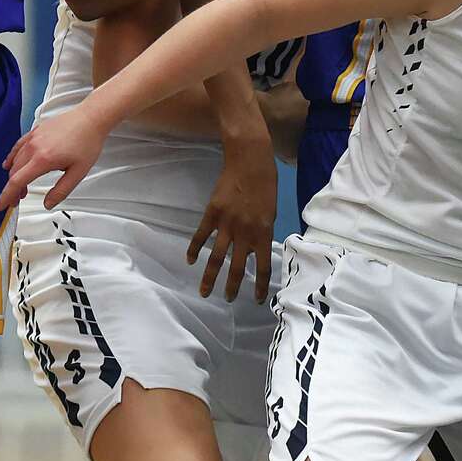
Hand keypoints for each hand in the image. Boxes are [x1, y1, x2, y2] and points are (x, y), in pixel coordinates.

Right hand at [0, 106, 106, 210]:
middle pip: (14, 172)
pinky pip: (18, 146)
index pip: (17, 181)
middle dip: (12, 189)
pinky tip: (10, 163)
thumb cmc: (87, 141)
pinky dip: (12, 158)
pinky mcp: (35, 131)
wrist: (91, 118)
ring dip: (14, 176)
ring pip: (15, 160)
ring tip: (20, 187)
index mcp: (43, 159)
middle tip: (17, 200)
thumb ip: (61, 191)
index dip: (7, 196)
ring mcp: (33, 138)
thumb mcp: (78, 173)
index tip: (2, 205)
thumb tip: (48, 203)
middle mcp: (34, 147)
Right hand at [187, 139, 276, 302]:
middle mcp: (244, 232)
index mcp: (263, 232)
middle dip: (233, 287)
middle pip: (237, 267)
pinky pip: (201, 235)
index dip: (261, 285)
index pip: (263, 266)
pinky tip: (190, 261)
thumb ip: (262, 231)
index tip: (259, 299)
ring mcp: (226, 223)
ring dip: (210, 276)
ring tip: (204, 291)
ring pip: (216, 257)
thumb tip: (252, 248)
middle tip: (229, 300)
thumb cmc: (266, 183)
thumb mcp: (271, 210)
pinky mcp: (212, 213)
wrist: (249, 160)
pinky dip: (195, 249)